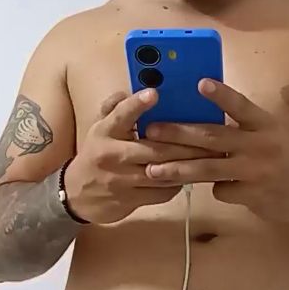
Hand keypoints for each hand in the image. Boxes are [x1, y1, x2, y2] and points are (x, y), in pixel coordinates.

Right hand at [65, 90, 212, 224]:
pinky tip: (194, 175)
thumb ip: (115, 108)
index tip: (154, 94)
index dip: (136, 104)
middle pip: (153, 148)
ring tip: (211, 156)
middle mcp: (112, 155)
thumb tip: (131, 90)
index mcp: (104, 132)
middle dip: (183, 143)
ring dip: (187, 164)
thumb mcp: (100, 128)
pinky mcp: (130, 200)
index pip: (120, 115)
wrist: (77, 194)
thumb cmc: (96, 153)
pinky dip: (179, 183)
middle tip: (209, 135)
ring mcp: (121, 180)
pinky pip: (161, 192)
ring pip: (162, 172)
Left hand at [144, 80, 288, 221]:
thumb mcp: (274, 131)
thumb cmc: (288, 155)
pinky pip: (221, 191)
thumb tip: (206, 114)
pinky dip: (213, 189)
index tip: (200, 83)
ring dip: (178, 169)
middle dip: (178, 133)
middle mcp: (260, 144)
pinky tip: (216, 188)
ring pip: (209, 168)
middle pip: (213, 137)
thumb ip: (244, 123)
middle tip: (151, 130)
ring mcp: (256, 171)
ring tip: (153, 169)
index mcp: (265, 124)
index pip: (240, 106)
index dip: (221, 95)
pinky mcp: (253, 195)